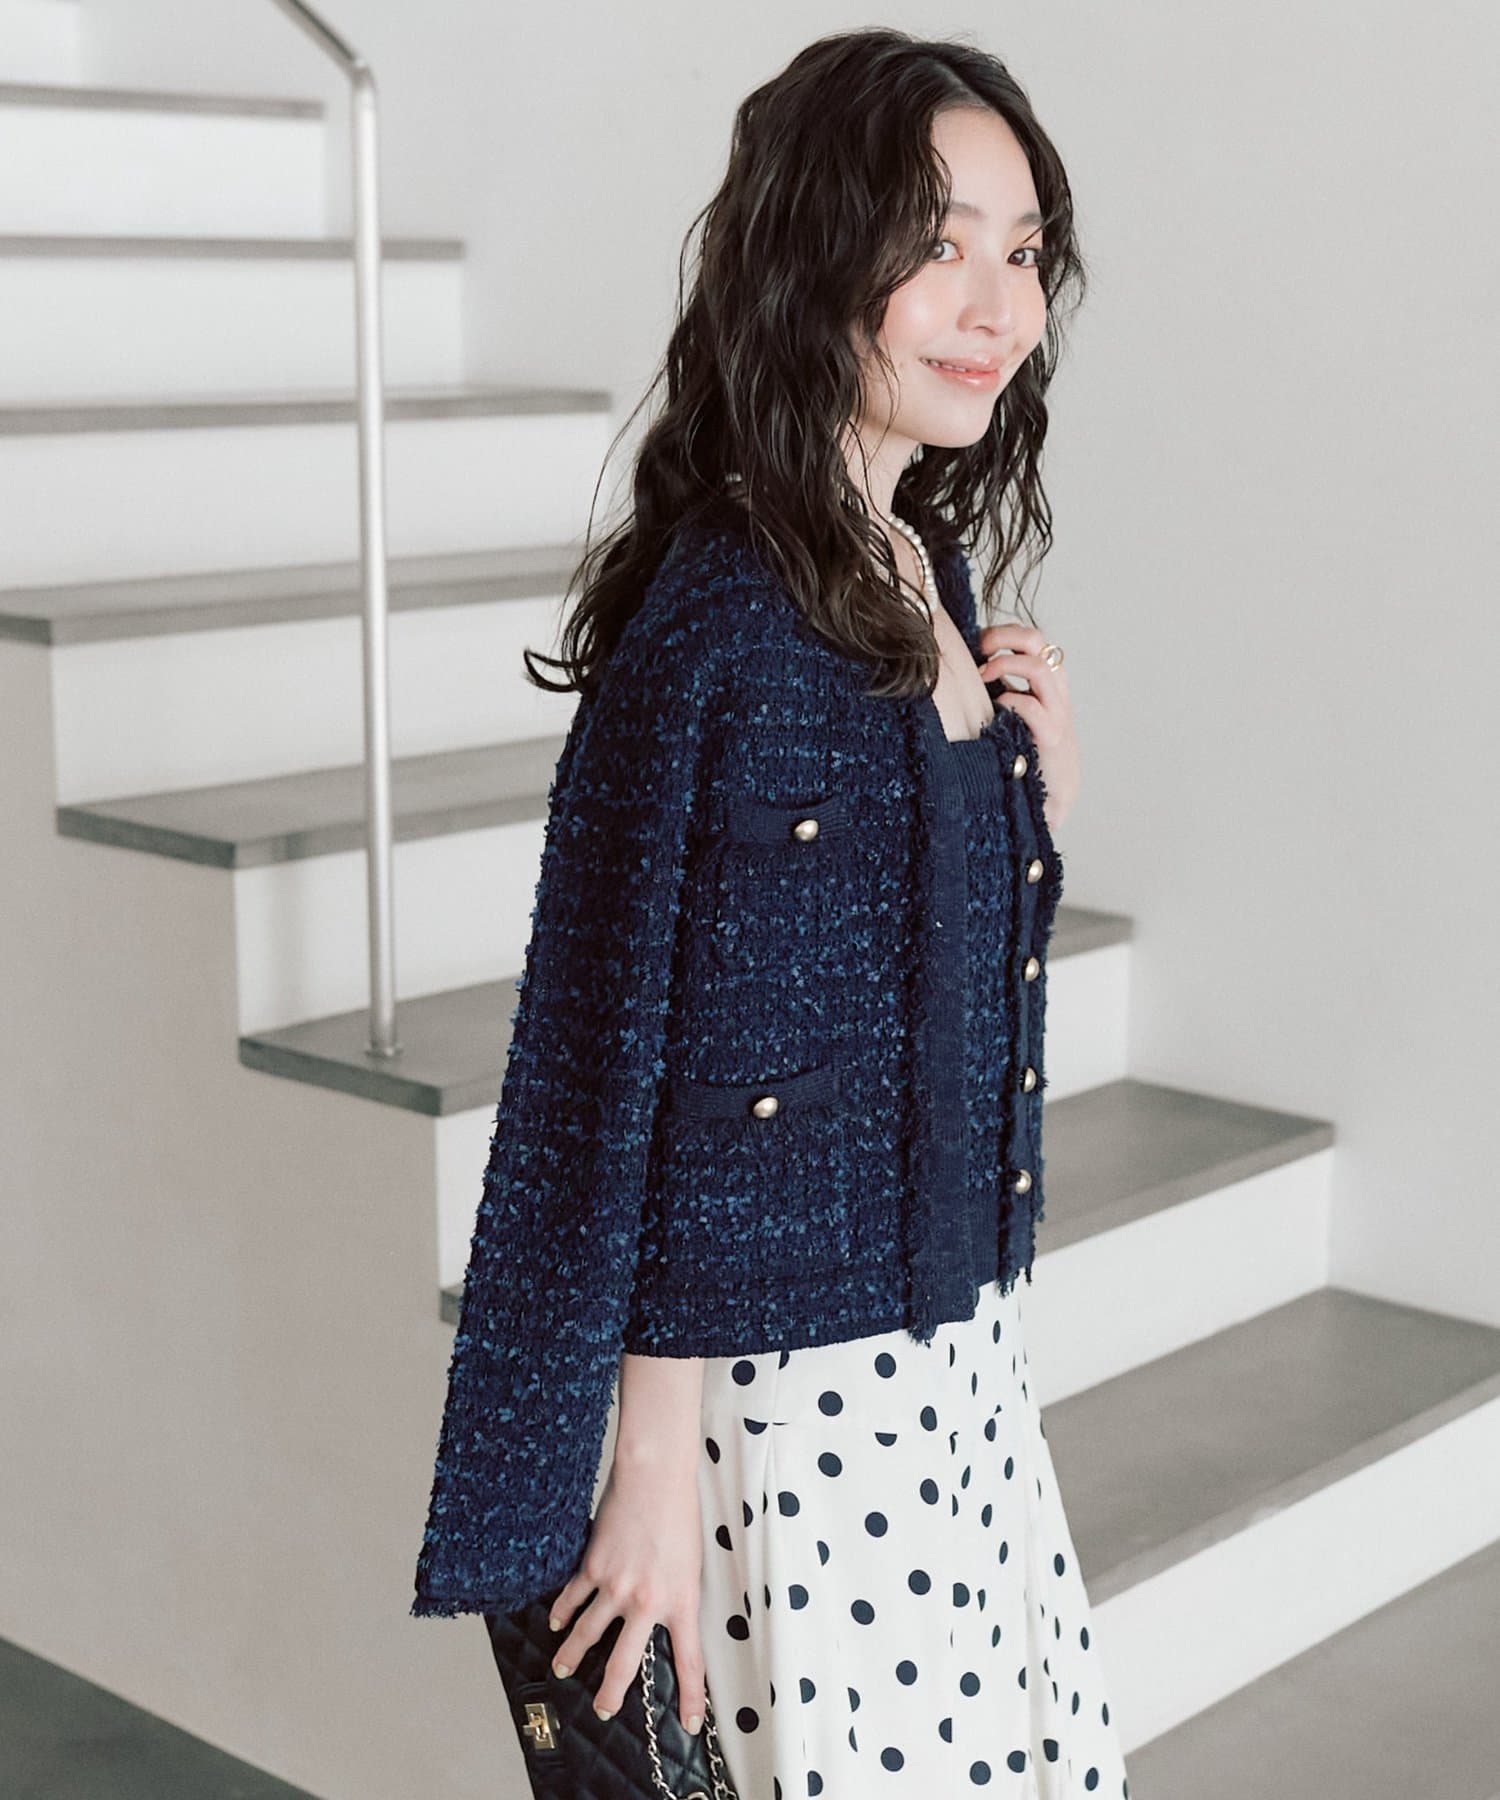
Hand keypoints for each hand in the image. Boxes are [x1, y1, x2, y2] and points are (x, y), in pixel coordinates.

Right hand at [546, 1449, 706, 1735]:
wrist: (656, 1478)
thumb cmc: (680, 1515)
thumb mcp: (691, 1563)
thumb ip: (676, 1594)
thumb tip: (662, 1617)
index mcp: (680, 1602)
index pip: (690, 1661)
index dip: (691, 1697)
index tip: (690, 1723)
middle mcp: (647, 1602)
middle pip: (624, 1663)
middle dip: (611, 1692)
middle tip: (603, 1709)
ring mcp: (616, 1586)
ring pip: (588, 1634)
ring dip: (572, 1654)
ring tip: (562, 1668)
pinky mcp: (594, 1566)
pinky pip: (573, 1598)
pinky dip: (561, 1612)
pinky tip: (554, 1621)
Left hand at [977, 623, 1079, 832]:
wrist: (1048, 805)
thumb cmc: (1023, 759)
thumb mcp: (1013, 718)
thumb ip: (1000, 692)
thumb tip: (966, 668)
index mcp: (1047, 687)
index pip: (1035, 641)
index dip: (1007, 633)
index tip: (979, 642)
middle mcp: (1056, 695)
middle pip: (1040, 643)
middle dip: (1006, 636)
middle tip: (980, 648)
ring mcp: (1057, 715)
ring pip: (1041, 668)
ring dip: (1006, 664)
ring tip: (982, 676)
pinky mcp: (1051, 739)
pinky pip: (1033, 707)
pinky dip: (1011, 700)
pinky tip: (997, 708)